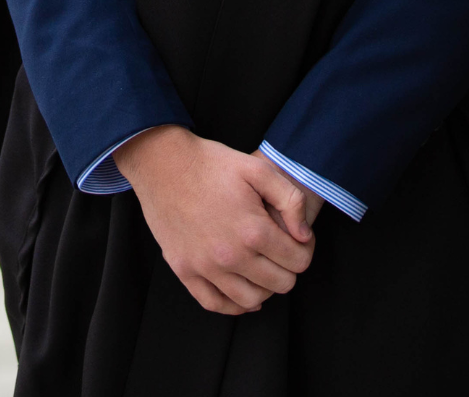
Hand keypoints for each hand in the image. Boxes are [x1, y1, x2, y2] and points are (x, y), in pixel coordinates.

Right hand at [113, 125, 314, 314]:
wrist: (163, 164)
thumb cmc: (211, 164)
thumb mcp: (258, 169)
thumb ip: (291, 201)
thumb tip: (304, 236)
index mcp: (253, 231)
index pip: (298, 262)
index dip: (304, 249)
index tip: (297, 238)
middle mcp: (231, 256)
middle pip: (280, 284)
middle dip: (288, 268)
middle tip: (281, 251)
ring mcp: (205, 267)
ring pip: (251, 300)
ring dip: (264, 288)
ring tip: (262, 268)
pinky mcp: (184, 270)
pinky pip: (215, 304)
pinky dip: (233, 305)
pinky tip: (241, 290)